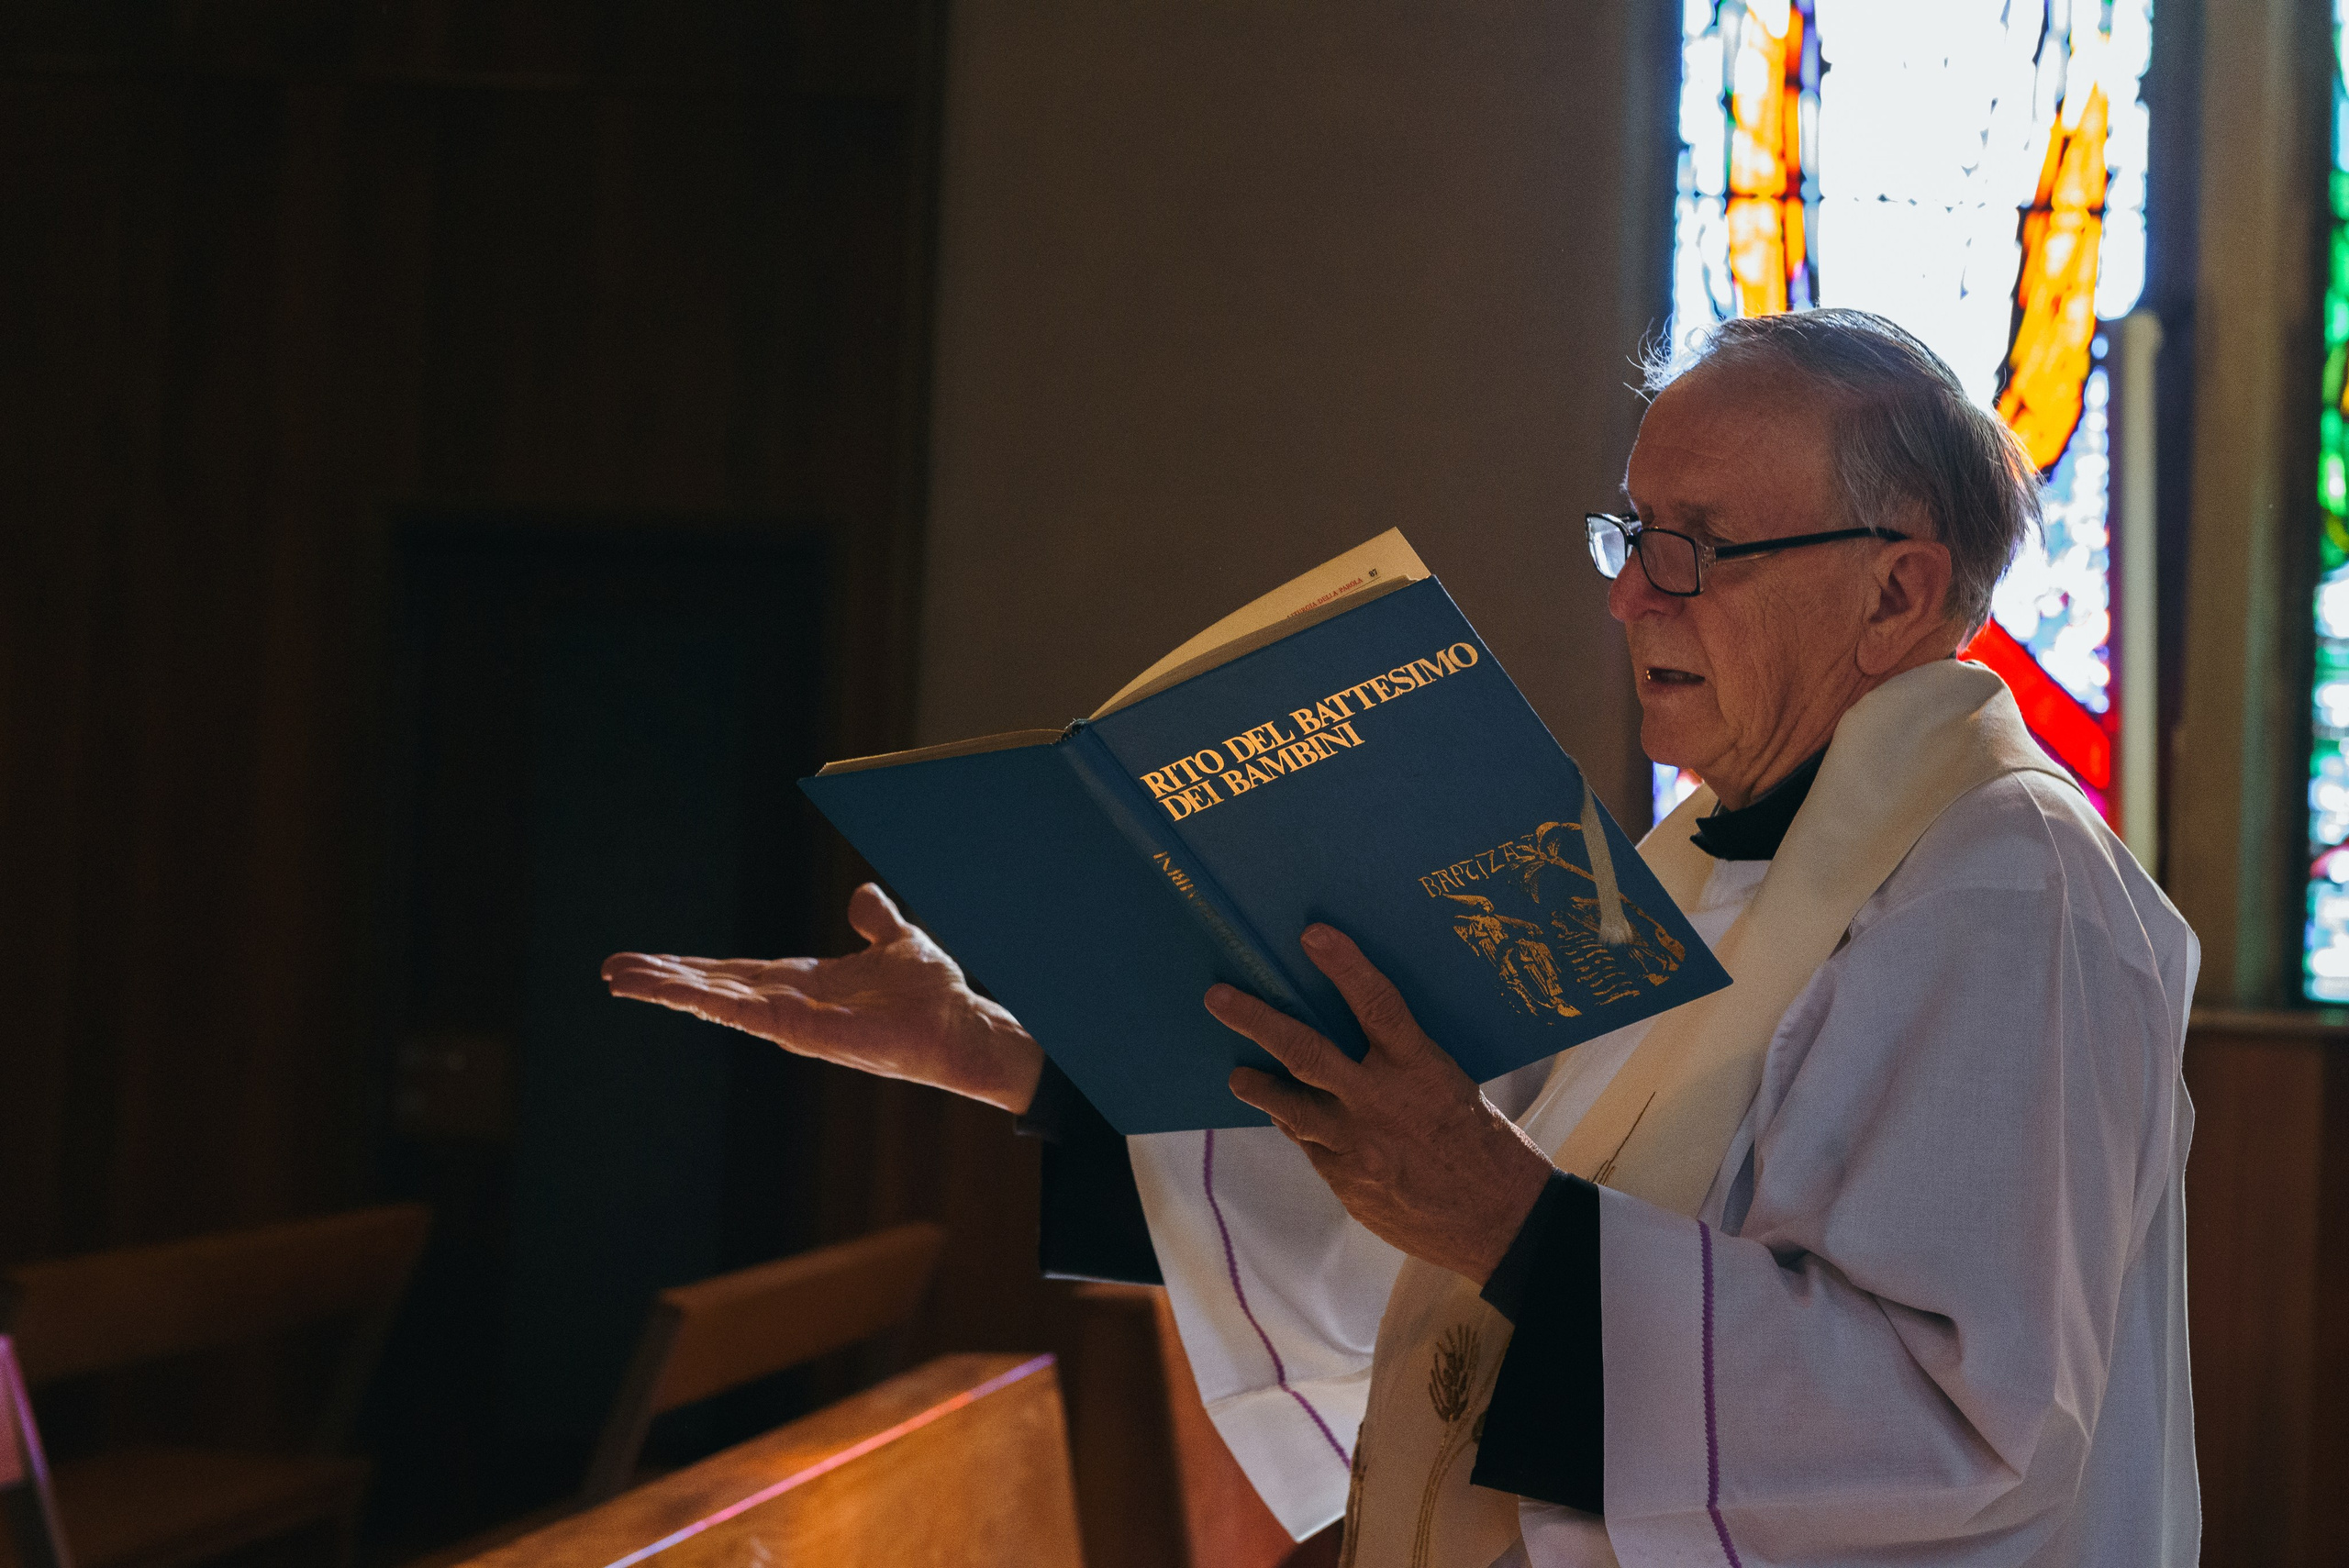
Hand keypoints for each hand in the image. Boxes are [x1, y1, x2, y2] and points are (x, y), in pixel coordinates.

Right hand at [602, 883, 1044, 1113]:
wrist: (961, 1024)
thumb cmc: (933, 994)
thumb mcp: (897, 942)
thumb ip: (876, 920)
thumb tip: (863, 894)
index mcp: (803, 984)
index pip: (735, 974)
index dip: (693, 968)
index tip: (651, 961)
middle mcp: (790, 1005)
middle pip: (713, 988)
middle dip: (663, 979)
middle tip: (612, 970)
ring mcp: (792, 1021)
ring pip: (717, 1001)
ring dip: (669, 989)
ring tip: (621, 978)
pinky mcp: (804, 1032)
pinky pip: (746, 1013)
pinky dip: (707, 1001)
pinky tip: (674, 992)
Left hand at [1213, 924, 1553, 1284]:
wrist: (1497, 1220)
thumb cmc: (1480, 1142)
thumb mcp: (1450, 1085)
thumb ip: (1400, 1060)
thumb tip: (1356, 1034)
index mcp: (1419, 1069)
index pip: (1377, 1005)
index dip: (1344, 967)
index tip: (1312, 935)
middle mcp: (1380, 1101)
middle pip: (1306, 1052)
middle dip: (1258, 1021)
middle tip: (1218, 998)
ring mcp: (1356, 1144)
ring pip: (1288, 1106)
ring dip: (1257, 1086)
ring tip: (1239, 1075)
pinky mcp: (1344, 1179)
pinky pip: (1306, 1143)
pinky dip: (1295, 1125)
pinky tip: (1288, 1116)